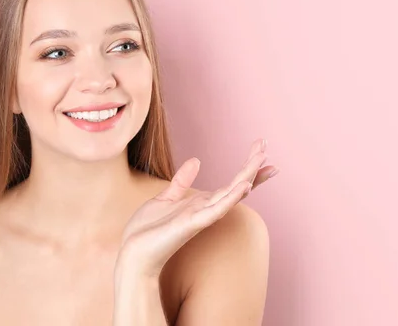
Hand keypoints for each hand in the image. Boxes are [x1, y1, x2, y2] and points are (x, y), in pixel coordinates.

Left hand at [117, 138, 279, 277]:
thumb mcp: (165, 198)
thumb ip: (182, 181)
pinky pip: (216, 210)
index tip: (263, 150)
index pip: (232, 183)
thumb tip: (196, 161)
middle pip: (237, 183)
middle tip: (264, 142)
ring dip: (247, 176)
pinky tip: (245, 186)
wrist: (134, 254)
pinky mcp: (192, 224)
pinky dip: (232, 198)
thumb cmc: (148, 231)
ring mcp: (202, 216)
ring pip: (231, 193)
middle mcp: (207, 208)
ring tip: (261, 159)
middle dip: (251, 164)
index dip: (249, 168)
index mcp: (202, 202)